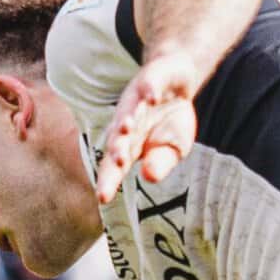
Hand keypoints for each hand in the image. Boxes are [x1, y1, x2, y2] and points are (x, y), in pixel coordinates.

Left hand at [94, 47, 199, 206]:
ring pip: (129, 111)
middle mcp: (127, 123)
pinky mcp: (151, 80)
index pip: (114, 166)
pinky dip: (151, 91)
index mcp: (130, 145)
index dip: (108, 180)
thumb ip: (160, 163)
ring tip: (128, 128)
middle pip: (118, 138)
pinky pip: (151, 85)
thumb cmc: (170, 121)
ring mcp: (137, 101)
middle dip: (117, 149)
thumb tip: (149, 176)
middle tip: (118, 162)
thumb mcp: (173, 148)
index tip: (102, 198)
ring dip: (128, 119)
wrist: (177, 81)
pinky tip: (153, 98)